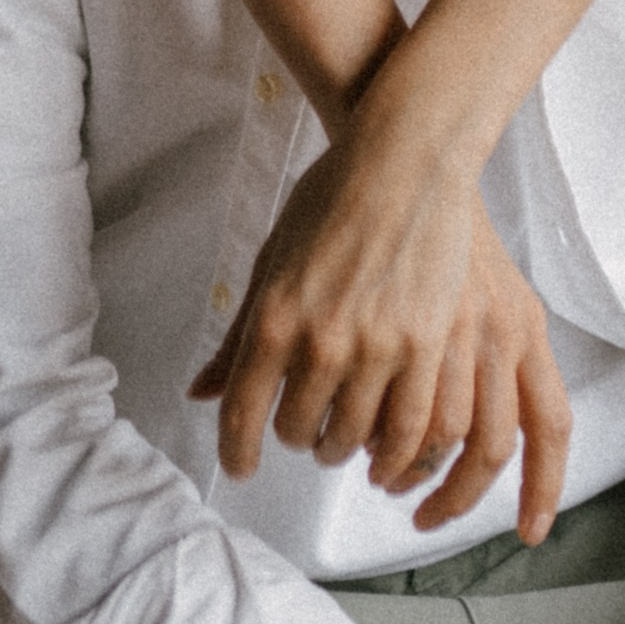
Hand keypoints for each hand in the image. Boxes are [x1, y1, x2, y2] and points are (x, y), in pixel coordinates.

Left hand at [191, 121, 571, 541]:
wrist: (405, 156)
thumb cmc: (333, 197)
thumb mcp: (272, 258)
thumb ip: (238, 336)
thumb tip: (198, 393)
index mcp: (274, 316)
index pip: (241, 414)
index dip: (237, 452)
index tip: (242, 467)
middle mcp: (321, 340)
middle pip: (298, 431)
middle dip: (298, 437)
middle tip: (307, 427)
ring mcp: (377, 346)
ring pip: (351, 438)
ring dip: (343, 447)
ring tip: (346, 437)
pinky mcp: (427, 347)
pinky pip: (408, 430)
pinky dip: (394, 452)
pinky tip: (387, 448)